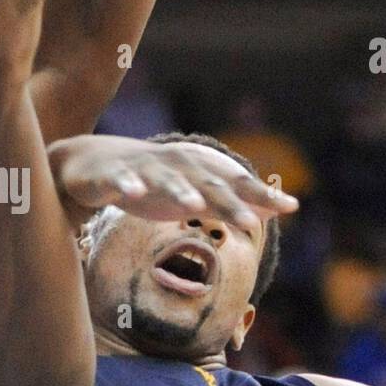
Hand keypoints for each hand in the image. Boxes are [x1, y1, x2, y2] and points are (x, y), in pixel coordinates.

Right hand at [48, 134, 297, 231]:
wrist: (95, 164)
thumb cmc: (154, 183)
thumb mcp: (197, 193)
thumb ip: (235, 200)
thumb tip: (279, 207)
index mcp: (199, 170)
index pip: (235, 183)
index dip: (261, 194)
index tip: (290, 207)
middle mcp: (176, 165)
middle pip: (206, 183)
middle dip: (228, 202)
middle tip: (251, 221)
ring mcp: (144, 168)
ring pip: (165, 179)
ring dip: (180, 189)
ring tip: (196, 204)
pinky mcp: (112, 174)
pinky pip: (119, 179)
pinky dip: (126, 183)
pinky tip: (133, 193)